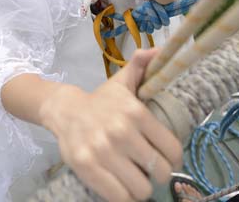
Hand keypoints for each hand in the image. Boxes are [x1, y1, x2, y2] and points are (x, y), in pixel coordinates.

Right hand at [40, 48, 182, 201]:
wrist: (64, 110)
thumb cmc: (101, 100)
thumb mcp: (122, 81)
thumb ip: (142, 65)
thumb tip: (157, 51)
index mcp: (136, 112)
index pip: (172, 149)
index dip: (174, 159)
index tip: (167, 159)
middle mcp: (121, 132)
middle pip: (160, 172)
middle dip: (157, 174)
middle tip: (149, 170)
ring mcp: (103, 152)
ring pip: (141, 189)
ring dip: (141, 187)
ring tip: (135, 178)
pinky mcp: (87, 168)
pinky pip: (119, 197)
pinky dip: (124, 197)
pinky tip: (121, 187)